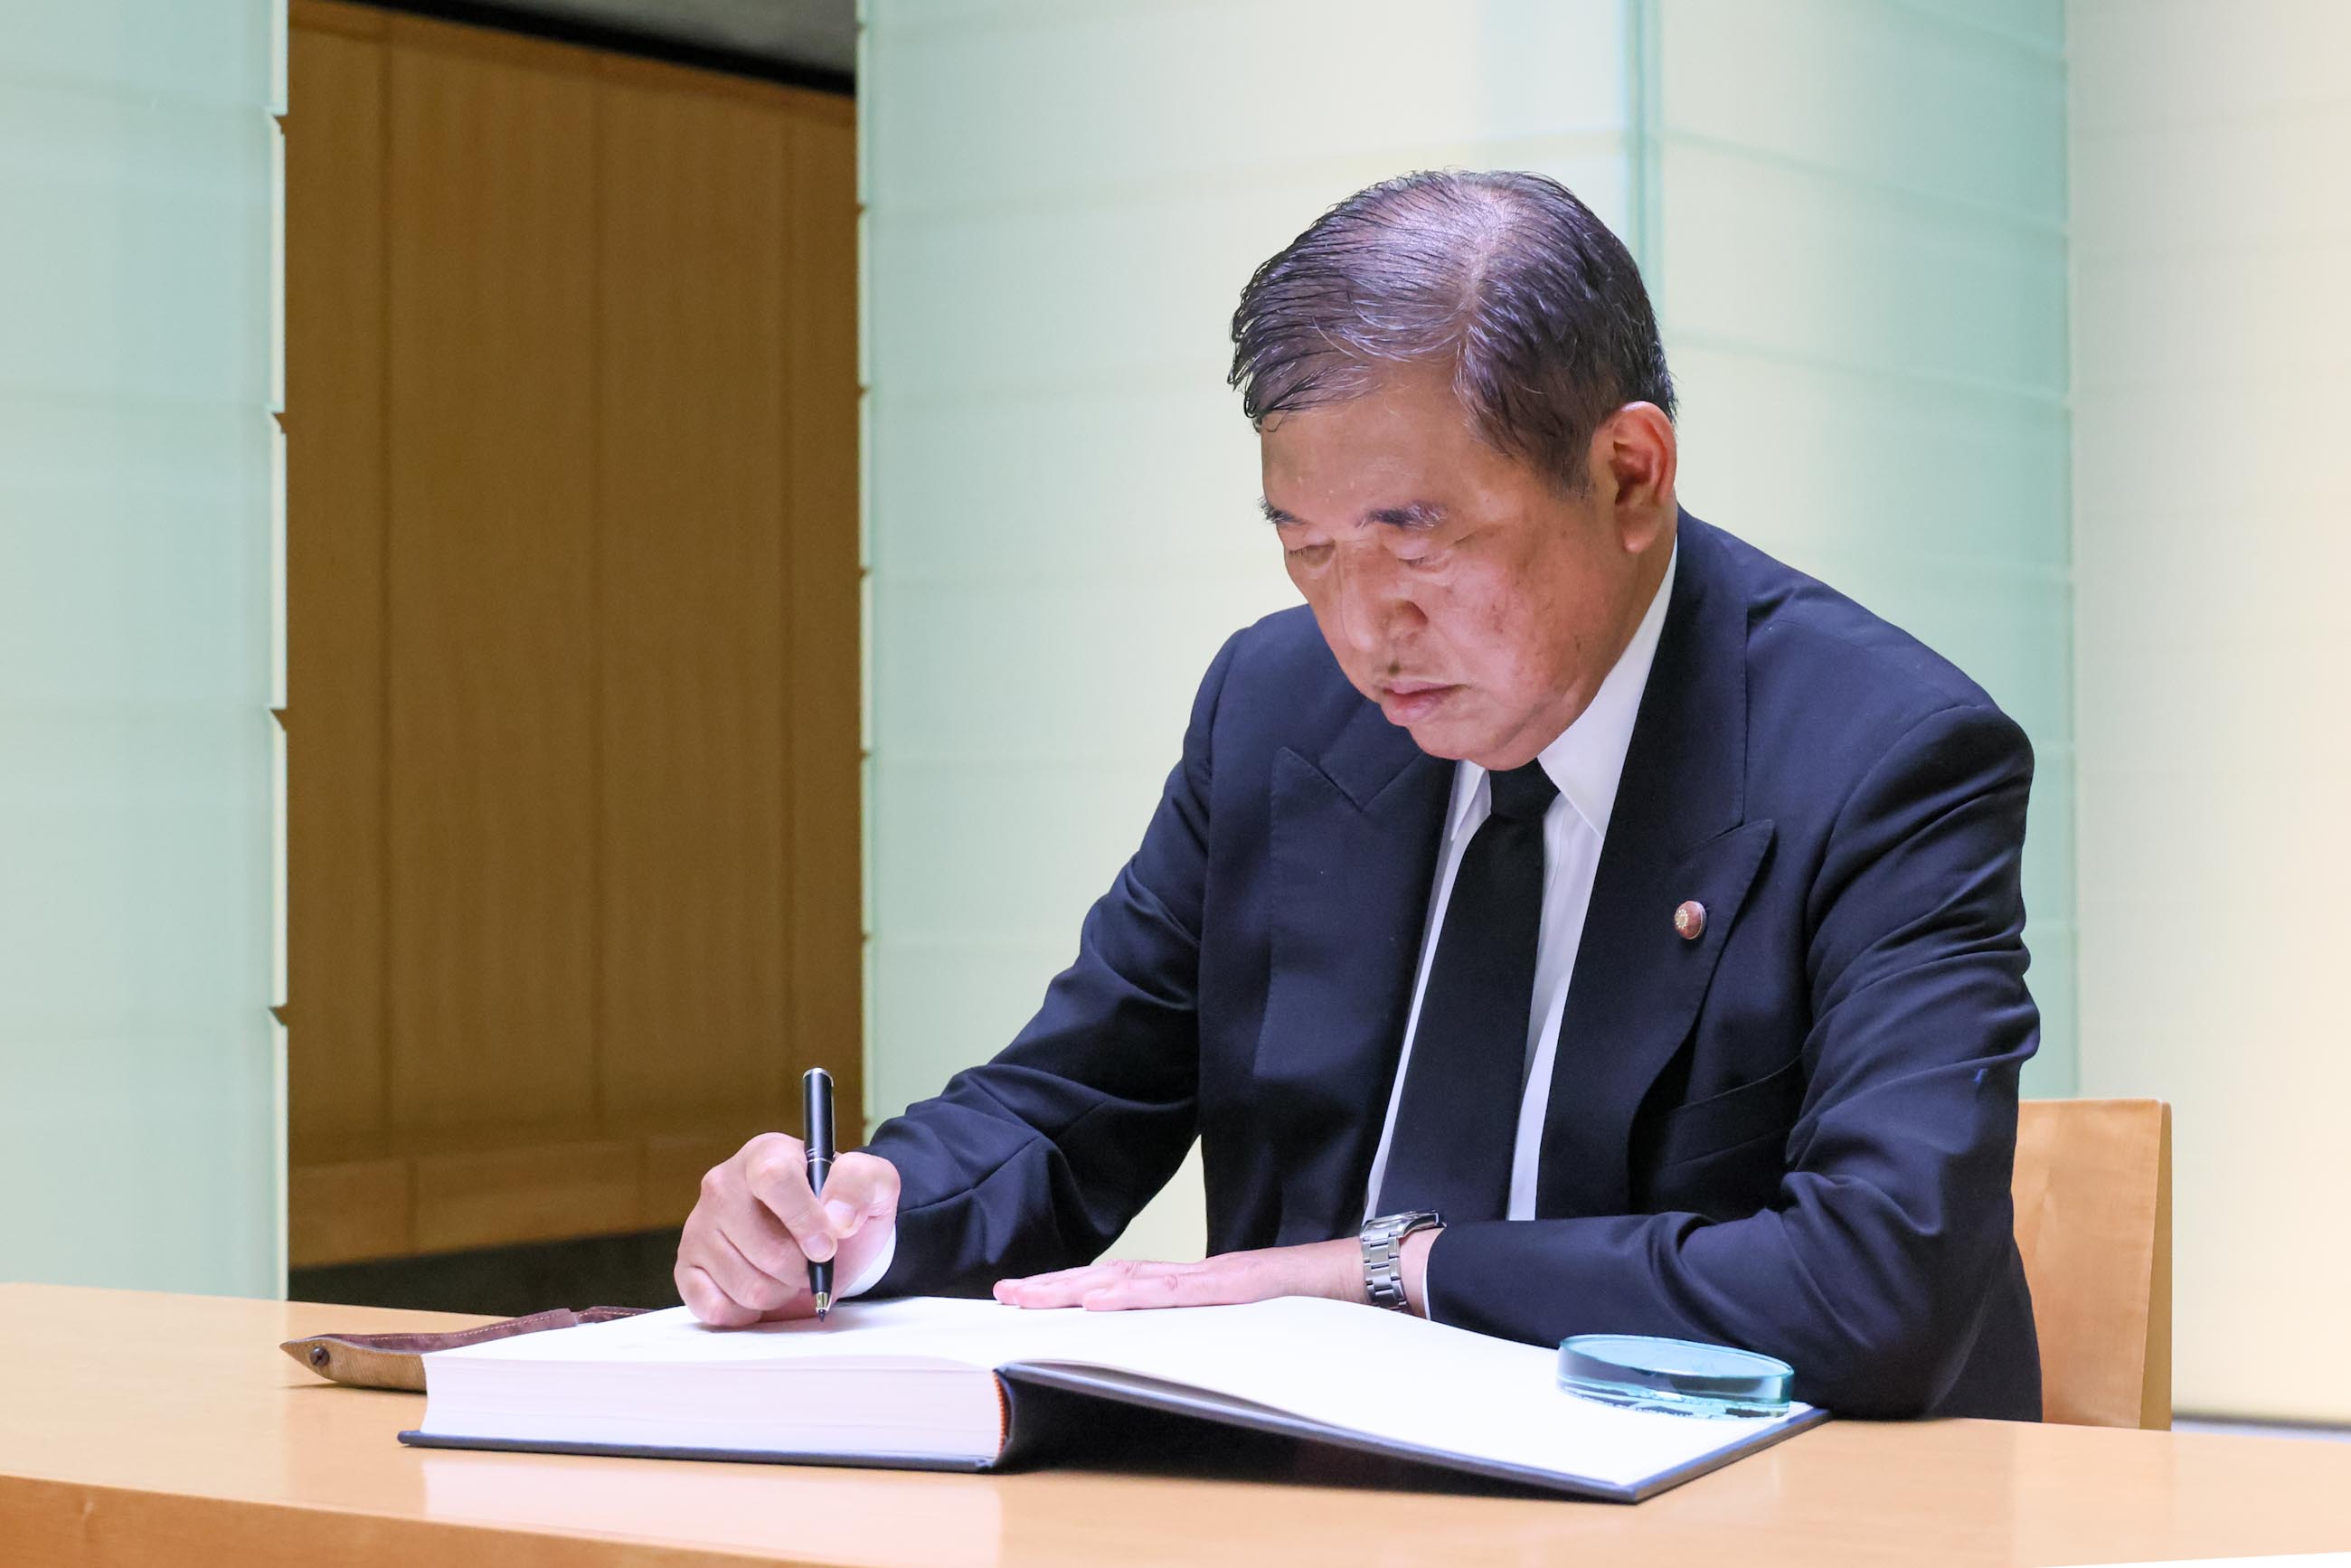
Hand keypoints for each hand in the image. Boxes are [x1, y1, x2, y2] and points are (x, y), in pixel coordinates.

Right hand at [675, 1133, 900, 1326]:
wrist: (824, 1239)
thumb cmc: (841, 1208)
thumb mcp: (872, 1184)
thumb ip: (862, 1184)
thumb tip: (838, 1216)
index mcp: (766, 1155)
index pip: (774, 1179)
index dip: (805, 1220)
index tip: (827, 1246)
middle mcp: (722, 1186)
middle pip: (765, 1249)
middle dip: (801, 1270)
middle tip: (810, 1262)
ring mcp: (699, 1228)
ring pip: (746, 1287)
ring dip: (780, 1293)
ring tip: (787, 1275)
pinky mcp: (686, 1269)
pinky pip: (717, 1310)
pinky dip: (749, 1313)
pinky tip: (760, 1292)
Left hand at [991, 1230, 1438, 1314]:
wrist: (1377, 1275)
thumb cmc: (1327, 1305)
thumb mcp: (1264, 1323)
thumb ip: (1228, 1332)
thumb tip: (1196, 1355)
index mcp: (1205, 1286)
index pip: (1129, 1283)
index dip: (1079, 1288)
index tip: (1033, 1294)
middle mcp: (1201, 1276)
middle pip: (1114, 1277)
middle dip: (1056, 1286)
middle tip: (1003, 1294)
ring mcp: (1215, 1279)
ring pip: (1131, 1280)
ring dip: (1076, 1288)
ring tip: (1029, 1296)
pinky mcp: (1235, 1288)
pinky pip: (1175, 1294)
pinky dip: (1131, 1294)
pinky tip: (1095, 1300)